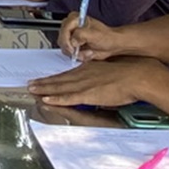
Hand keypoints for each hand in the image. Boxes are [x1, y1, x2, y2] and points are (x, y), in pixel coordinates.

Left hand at [27, 57, 168, 107]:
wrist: (138, 75)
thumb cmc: (130, 72)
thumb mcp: (112, 71)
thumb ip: (102, 77)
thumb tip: (100, 84)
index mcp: (89, 69)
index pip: (67, 74)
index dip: (54, 78)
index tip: (44, 79)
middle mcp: (83, 74)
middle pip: (59, 80)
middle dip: (44, 83)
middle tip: (31, 84)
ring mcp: (84, 84)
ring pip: (59, 88)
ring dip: (44, 90)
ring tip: (32, 90)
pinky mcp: (88, 94)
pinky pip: (68, 97)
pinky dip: (56, 99)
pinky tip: (46, 99)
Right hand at [57, 13, 135, 61]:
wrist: (111, 45)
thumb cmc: (106, 37)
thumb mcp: (94, 34)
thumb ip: (81, 35)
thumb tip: (73, 41)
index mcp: (75, 19)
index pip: (64, 29)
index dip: (67, 40)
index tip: (73, 48)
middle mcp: (71, 26)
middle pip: (62, 40)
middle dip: (73, 49)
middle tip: (83, 51)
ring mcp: (71, 36)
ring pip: (65, 49)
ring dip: (78, 54)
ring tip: (89, 51)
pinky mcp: (73, 45)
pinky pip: (70, 54)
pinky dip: (79, 57)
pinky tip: (87, 53)